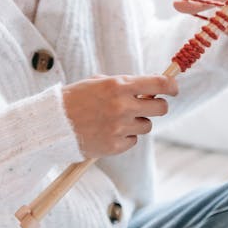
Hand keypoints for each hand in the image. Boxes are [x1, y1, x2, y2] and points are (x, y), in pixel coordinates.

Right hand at [62, 74, 178, 158]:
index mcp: (119, 85)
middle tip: (148, 106)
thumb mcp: (100, 82)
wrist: (53, 123)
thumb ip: (126, 84)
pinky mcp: (114, 145)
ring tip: (117, 119)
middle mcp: (122, 105)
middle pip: (160, 108)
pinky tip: (108, 132)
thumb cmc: (77, 98)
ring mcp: (119, 127)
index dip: (171, 86)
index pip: (158, 84)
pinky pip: (133, 141)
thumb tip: (152, 89)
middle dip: (157, 106)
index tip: (174, 89)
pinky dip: (125, 137)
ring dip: (137, 122)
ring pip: (147, 126)